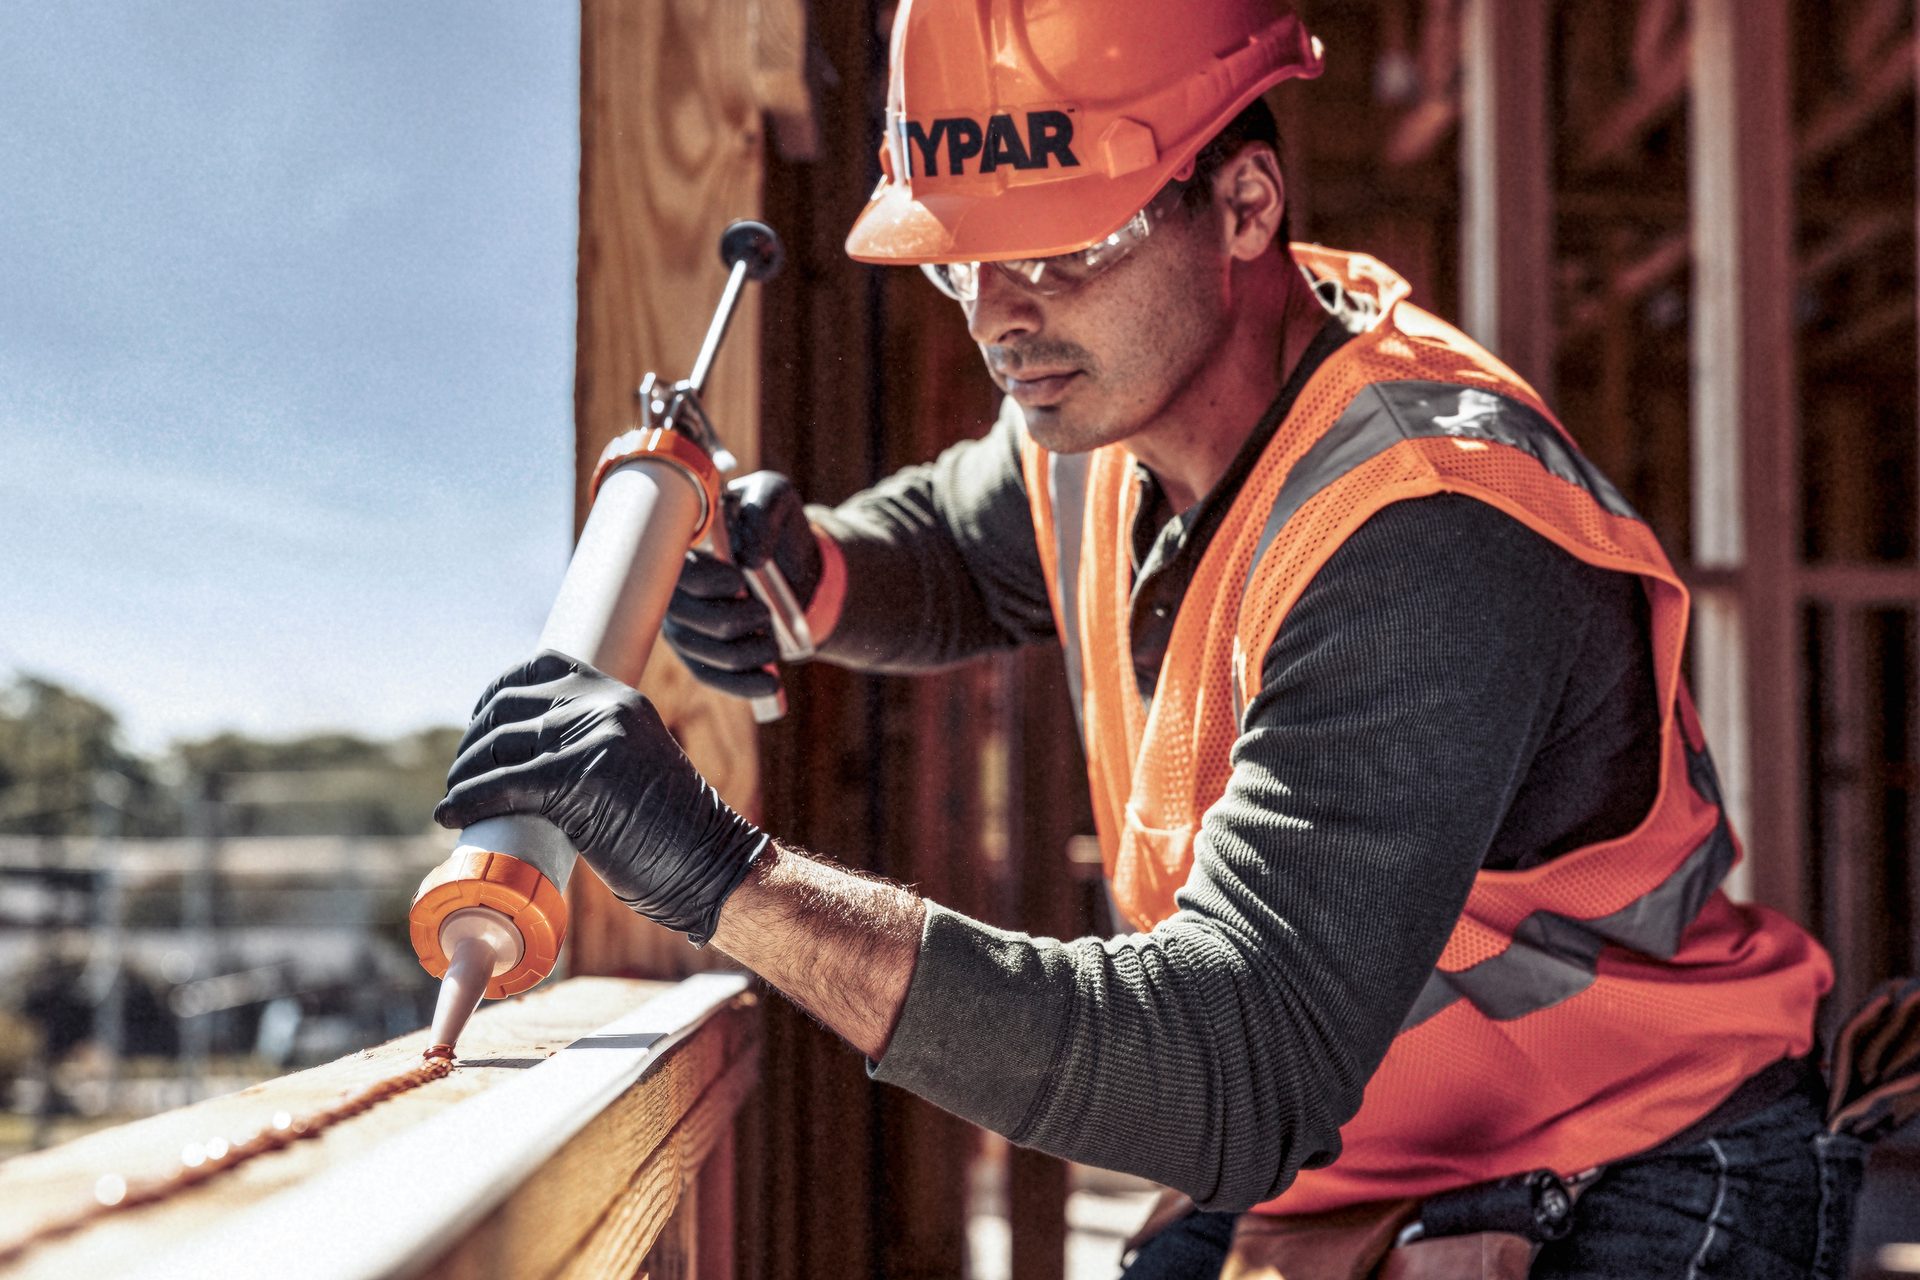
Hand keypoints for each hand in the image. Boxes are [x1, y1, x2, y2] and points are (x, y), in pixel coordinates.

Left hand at [433, 651, 766, 944]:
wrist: (711, 865)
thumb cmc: (669, 832)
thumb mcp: (632, 763)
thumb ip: (591, 744)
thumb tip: (520, 757)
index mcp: (619, 695)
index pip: (541, 665)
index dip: (498, 693)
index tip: (481, 727)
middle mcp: (607, 704)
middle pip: (509, 704)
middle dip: (473, 740)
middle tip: (462, 776)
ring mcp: (595, 737)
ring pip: (500, 745)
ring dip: (463, 774)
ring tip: (454, 799)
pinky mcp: (581, 778)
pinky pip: (504, 783)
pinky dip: (468, 800)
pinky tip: (452, 816)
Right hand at [663, 471, 823, 698]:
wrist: (797, 565)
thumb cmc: (776, 527)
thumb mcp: (776, 500)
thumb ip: (761, 511)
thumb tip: (748, 559)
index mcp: (681, 550)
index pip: (674, 573)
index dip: (705, 581)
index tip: (740, 580)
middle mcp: (672, 592)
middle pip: (690, 620)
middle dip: (736, 620)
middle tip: (765, 612)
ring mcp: (683, 628)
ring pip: (708, 652)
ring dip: (749, 651)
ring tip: (773, 641)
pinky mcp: (702, 657)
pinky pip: (714, 678)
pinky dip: (745, 684)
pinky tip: (772, 682)